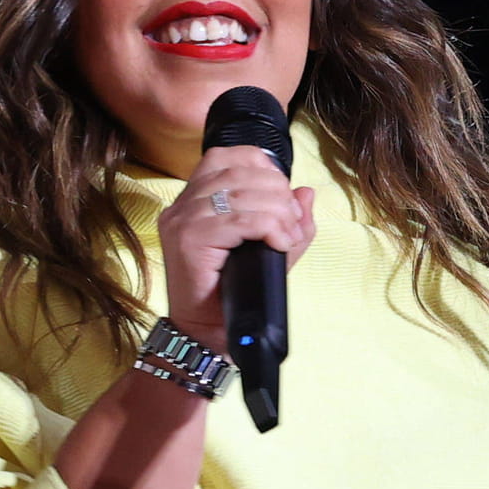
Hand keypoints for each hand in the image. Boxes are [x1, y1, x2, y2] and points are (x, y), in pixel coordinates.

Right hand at [156, 145, 315, 352]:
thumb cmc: (234, 291)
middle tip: (292, 222)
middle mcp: (183, 204)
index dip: (262, 166)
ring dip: (277, 212)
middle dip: (278, 193)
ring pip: (242, 195)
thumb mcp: (272, 249)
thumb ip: (290, 220)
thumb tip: (306, 193)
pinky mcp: (188, 240)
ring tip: (288, 236)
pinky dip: (268, 228)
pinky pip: (239, 220)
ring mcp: (182, 220)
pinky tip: (279, 243)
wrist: (208, 332)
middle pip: (240, 173)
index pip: (226, 155)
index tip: (282, 194)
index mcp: (194, 198)